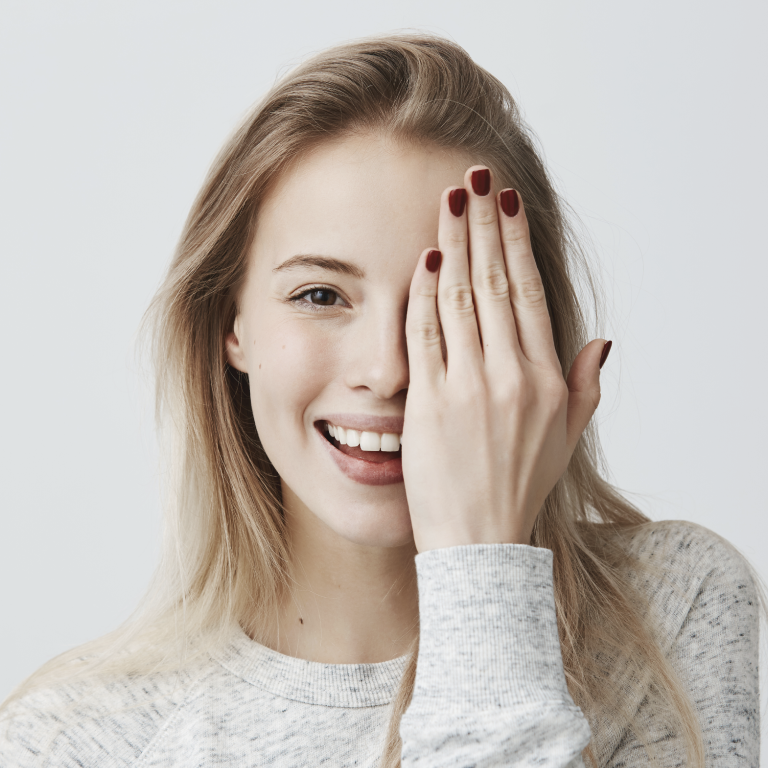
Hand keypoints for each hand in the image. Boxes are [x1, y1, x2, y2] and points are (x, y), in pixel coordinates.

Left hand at [402, 166, 607, 551]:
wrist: (479, 542)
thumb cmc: (519, 487)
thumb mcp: (566, 438)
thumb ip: (587, 385)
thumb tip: (603, 340)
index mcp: (546, 379)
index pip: (528, 293)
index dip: (516, 242)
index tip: (507, 204)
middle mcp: (511, 376)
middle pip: (495, 283)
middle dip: (483, 225)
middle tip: (474, 180)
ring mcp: (469, 389)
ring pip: (460, 300)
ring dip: (454, 245)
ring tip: (450, 204)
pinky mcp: (429, 404)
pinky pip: (425, 337)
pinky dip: (424, 296)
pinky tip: (424, 261)